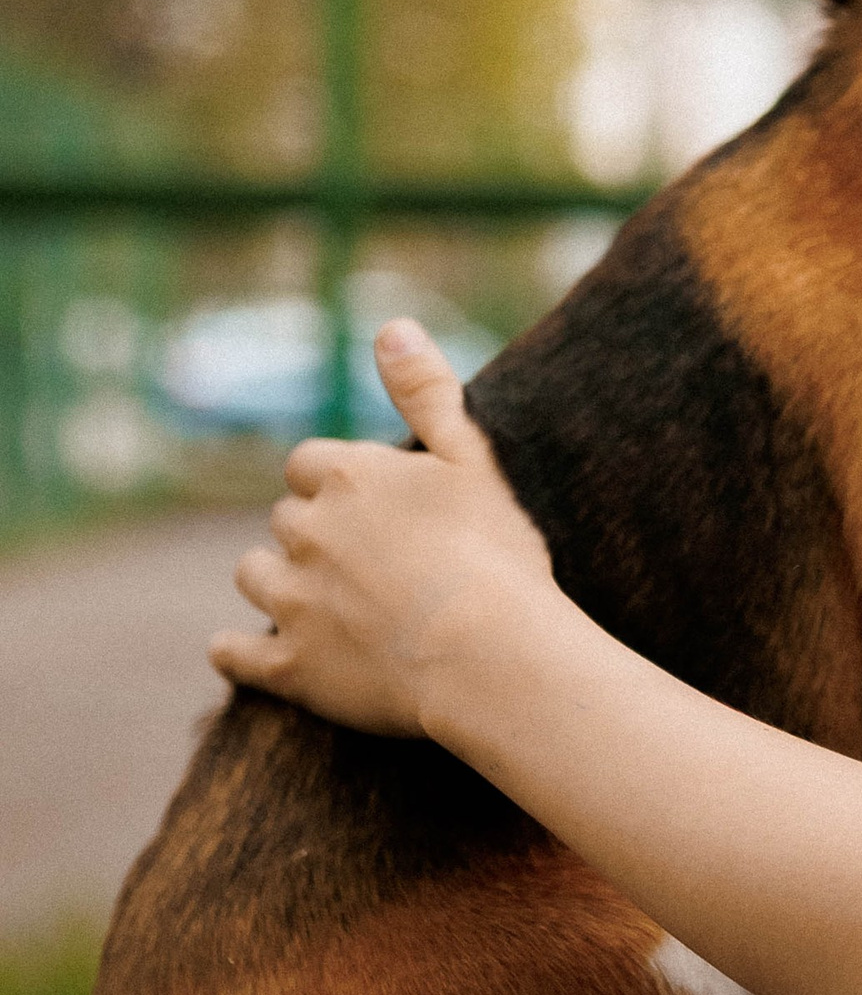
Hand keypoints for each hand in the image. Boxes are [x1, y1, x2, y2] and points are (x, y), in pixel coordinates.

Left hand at [211, 321, 554, 736]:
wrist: (490, 655)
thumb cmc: (495, 554)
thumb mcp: (472, 459)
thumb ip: (427, 391)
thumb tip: (391, 327)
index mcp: (346, 477)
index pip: (310, 466)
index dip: (337, 485)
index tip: (371, 507)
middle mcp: (305, 532)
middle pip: (286, 522)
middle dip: (312, 534)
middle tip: (361, 559)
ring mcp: (292, 602)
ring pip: (254, 576)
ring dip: (276, 583)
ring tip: (317, 602)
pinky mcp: (290, 667)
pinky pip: (233, 654)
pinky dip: (235, 652)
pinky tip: (243, 654)